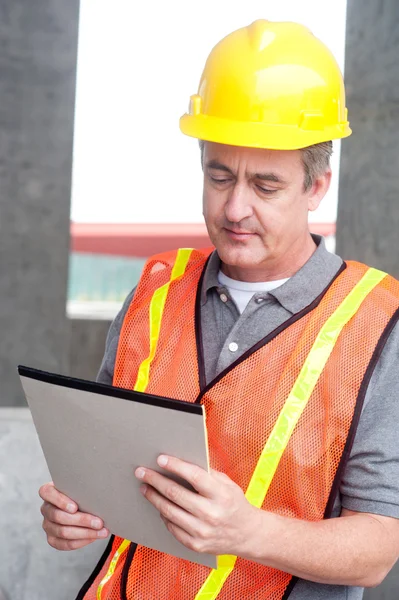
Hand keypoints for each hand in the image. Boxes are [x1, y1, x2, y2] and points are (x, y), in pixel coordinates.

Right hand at [39, 482, 108, 549]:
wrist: (82, 504)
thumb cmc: (82, 492)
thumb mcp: (81, 486)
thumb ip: (83, 488)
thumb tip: (99, 493)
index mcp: (48, 491)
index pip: (46, 493)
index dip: (60, 501)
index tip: (75, 507)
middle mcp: (46, 508)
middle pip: (58, 516)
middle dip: (81, 520)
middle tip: (99, 522)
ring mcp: (47, 525)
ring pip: (63, 532)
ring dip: (85, 533)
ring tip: (101, 531)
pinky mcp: (52, 538)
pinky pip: (65, 544)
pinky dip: (81, 541)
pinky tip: (93, 537)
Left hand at [135, 456, 259, 555]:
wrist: (247, 534)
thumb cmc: (234, 503)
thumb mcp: (227, 484)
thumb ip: (207, 474)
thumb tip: (179, 463)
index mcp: (221, 494)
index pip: (194, 477)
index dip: (176, 466)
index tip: (160, 458)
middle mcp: (211, 514)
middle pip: (176, 494)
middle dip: (155, 481)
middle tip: (142, 472)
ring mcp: (202, 531)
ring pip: (169, 511)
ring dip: (154, 497)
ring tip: (145, 488)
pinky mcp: (195, 544)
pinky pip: (172, 527)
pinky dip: (163, 515)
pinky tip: (159, 505)